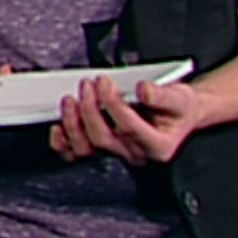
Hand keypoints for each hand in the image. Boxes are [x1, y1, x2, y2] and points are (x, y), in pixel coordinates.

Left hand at [49, 76, 204, 165]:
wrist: (178, 115)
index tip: (104, 82)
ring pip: (87, 148)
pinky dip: (63, 142)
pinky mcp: (104, 150)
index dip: (112, 104)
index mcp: (158, 146)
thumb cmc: (178, 108)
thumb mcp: (179, 98)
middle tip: (87, 85)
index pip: (128, 128)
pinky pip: (77, 154)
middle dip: (89, 109)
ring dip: (72, 123)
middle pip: (103, 138)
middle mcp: (136, 154)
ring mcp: (117, 154)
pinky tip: (58, 127)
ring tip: (70, 100)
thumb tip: (144, 90)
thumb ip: (162, 95)